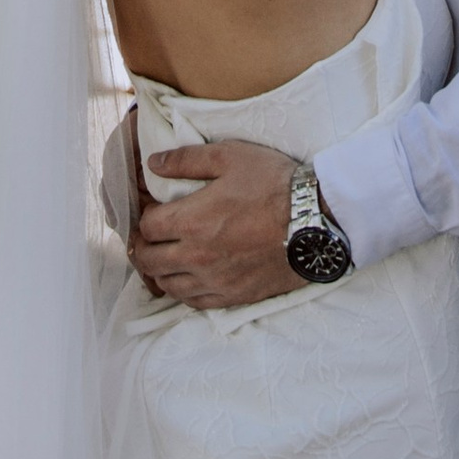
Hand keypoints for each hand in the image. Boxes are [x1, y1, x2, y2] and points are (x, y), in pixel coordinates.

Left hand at [129, 136, 301, 306]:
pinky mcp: (232, 296)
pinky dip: (183, 290)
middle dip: (144, 245)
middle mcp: (196, 256)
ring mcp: (214, 280)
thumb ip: (186, 159)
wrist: (315, 222)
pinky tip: (188, 278)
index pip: (147, 227)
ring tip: (166, 256)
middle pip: (149, 260)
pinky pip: (193, 302)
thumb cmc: (273, 185)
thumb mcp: (230, 156)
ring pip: (168, 285)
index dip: (144, 217)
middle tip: (150, 235)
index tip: (153, 210)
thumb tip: (153, 164)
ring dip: (160, 270)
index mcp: (191, 221)